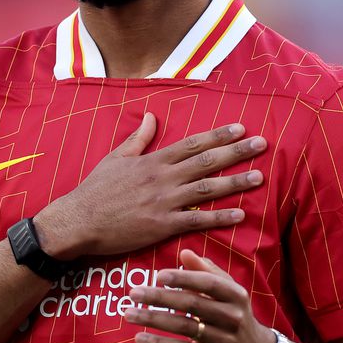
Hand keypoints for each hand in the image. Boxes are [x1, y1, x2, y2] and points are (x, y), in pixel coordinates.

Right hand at [35, 115, 265, 258]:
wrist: (79, 220)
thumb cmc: (95, 190)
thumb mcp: (115, 158)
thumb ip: (138, 138)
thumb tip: (150, 116)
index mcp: (154, 160)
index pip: (193, 144)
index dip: (219, 135)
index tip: (240, 128)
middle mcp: (164, 178)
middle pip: (207, 162)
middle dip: (237, 152)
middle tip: (263, 144)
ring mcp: (165, 202)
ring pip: (207, 189)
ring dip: (236, 182)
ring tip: (259, 176)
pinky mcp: (163, 226)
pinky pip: (197, 220)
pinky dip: (220, 217)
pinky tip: (240, 214)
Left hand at [124, 249, 274, 342]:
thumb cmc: (234, 315)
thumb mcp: (228, 291)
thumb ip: (206, 271)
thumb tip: (184, 253)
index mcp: (235, 295)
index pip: (208, 283)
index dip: (183, 278)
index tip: (158, 275)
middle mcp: (232, 317)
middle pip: (191, 304)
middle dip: (160, 298)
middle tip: (133, 293)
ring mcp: (224, 341)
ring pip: (183, 327)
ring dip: (153, 320)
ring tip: (129, 314)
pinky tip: (140, 338)